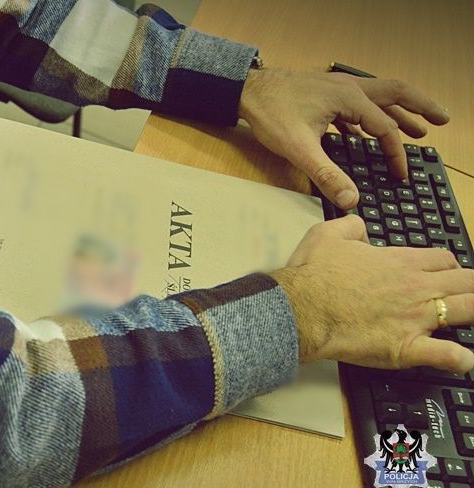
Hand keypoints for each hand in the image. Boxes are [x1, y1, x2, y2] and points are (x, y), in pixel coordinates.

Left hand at [238, 69, 449, 209]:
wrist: (245, 90)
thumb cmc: (270, 112)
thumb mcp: (298, 149)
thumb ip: (326, 174)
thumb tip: (349, 199)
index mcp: (349, 99)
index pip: (384, 129)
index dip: (395, 155)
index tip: (400, 175)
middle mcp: (348, 88)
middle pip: (396, 94)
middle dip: (420, 108)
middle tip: (442, 120)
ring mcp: (337, 88)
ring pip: (378, 97)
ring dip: (398, 112)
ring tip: (416, 128)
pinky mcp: (324, 93)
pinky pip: (357, 104)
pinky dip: (370, 117)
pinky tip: (365, 134)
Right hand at [270, 215, 473, 372]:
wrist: (300, 309)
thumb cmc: (312, 276)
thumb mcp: (327, 234)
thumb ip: (351, 226)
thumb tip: (360, 228)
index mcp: (400, 262)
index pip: (443, 260)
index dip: (450, 266)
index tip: (449, 273)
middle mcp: (416, 288)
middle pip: (466, 283)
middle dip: (473, 286)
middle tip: (471, 293)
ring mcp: (415, 319)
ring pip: (467, 311)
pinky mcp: (405, 347)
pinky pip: (445, 355)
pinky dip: (460, 359)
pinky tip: (465, 360)